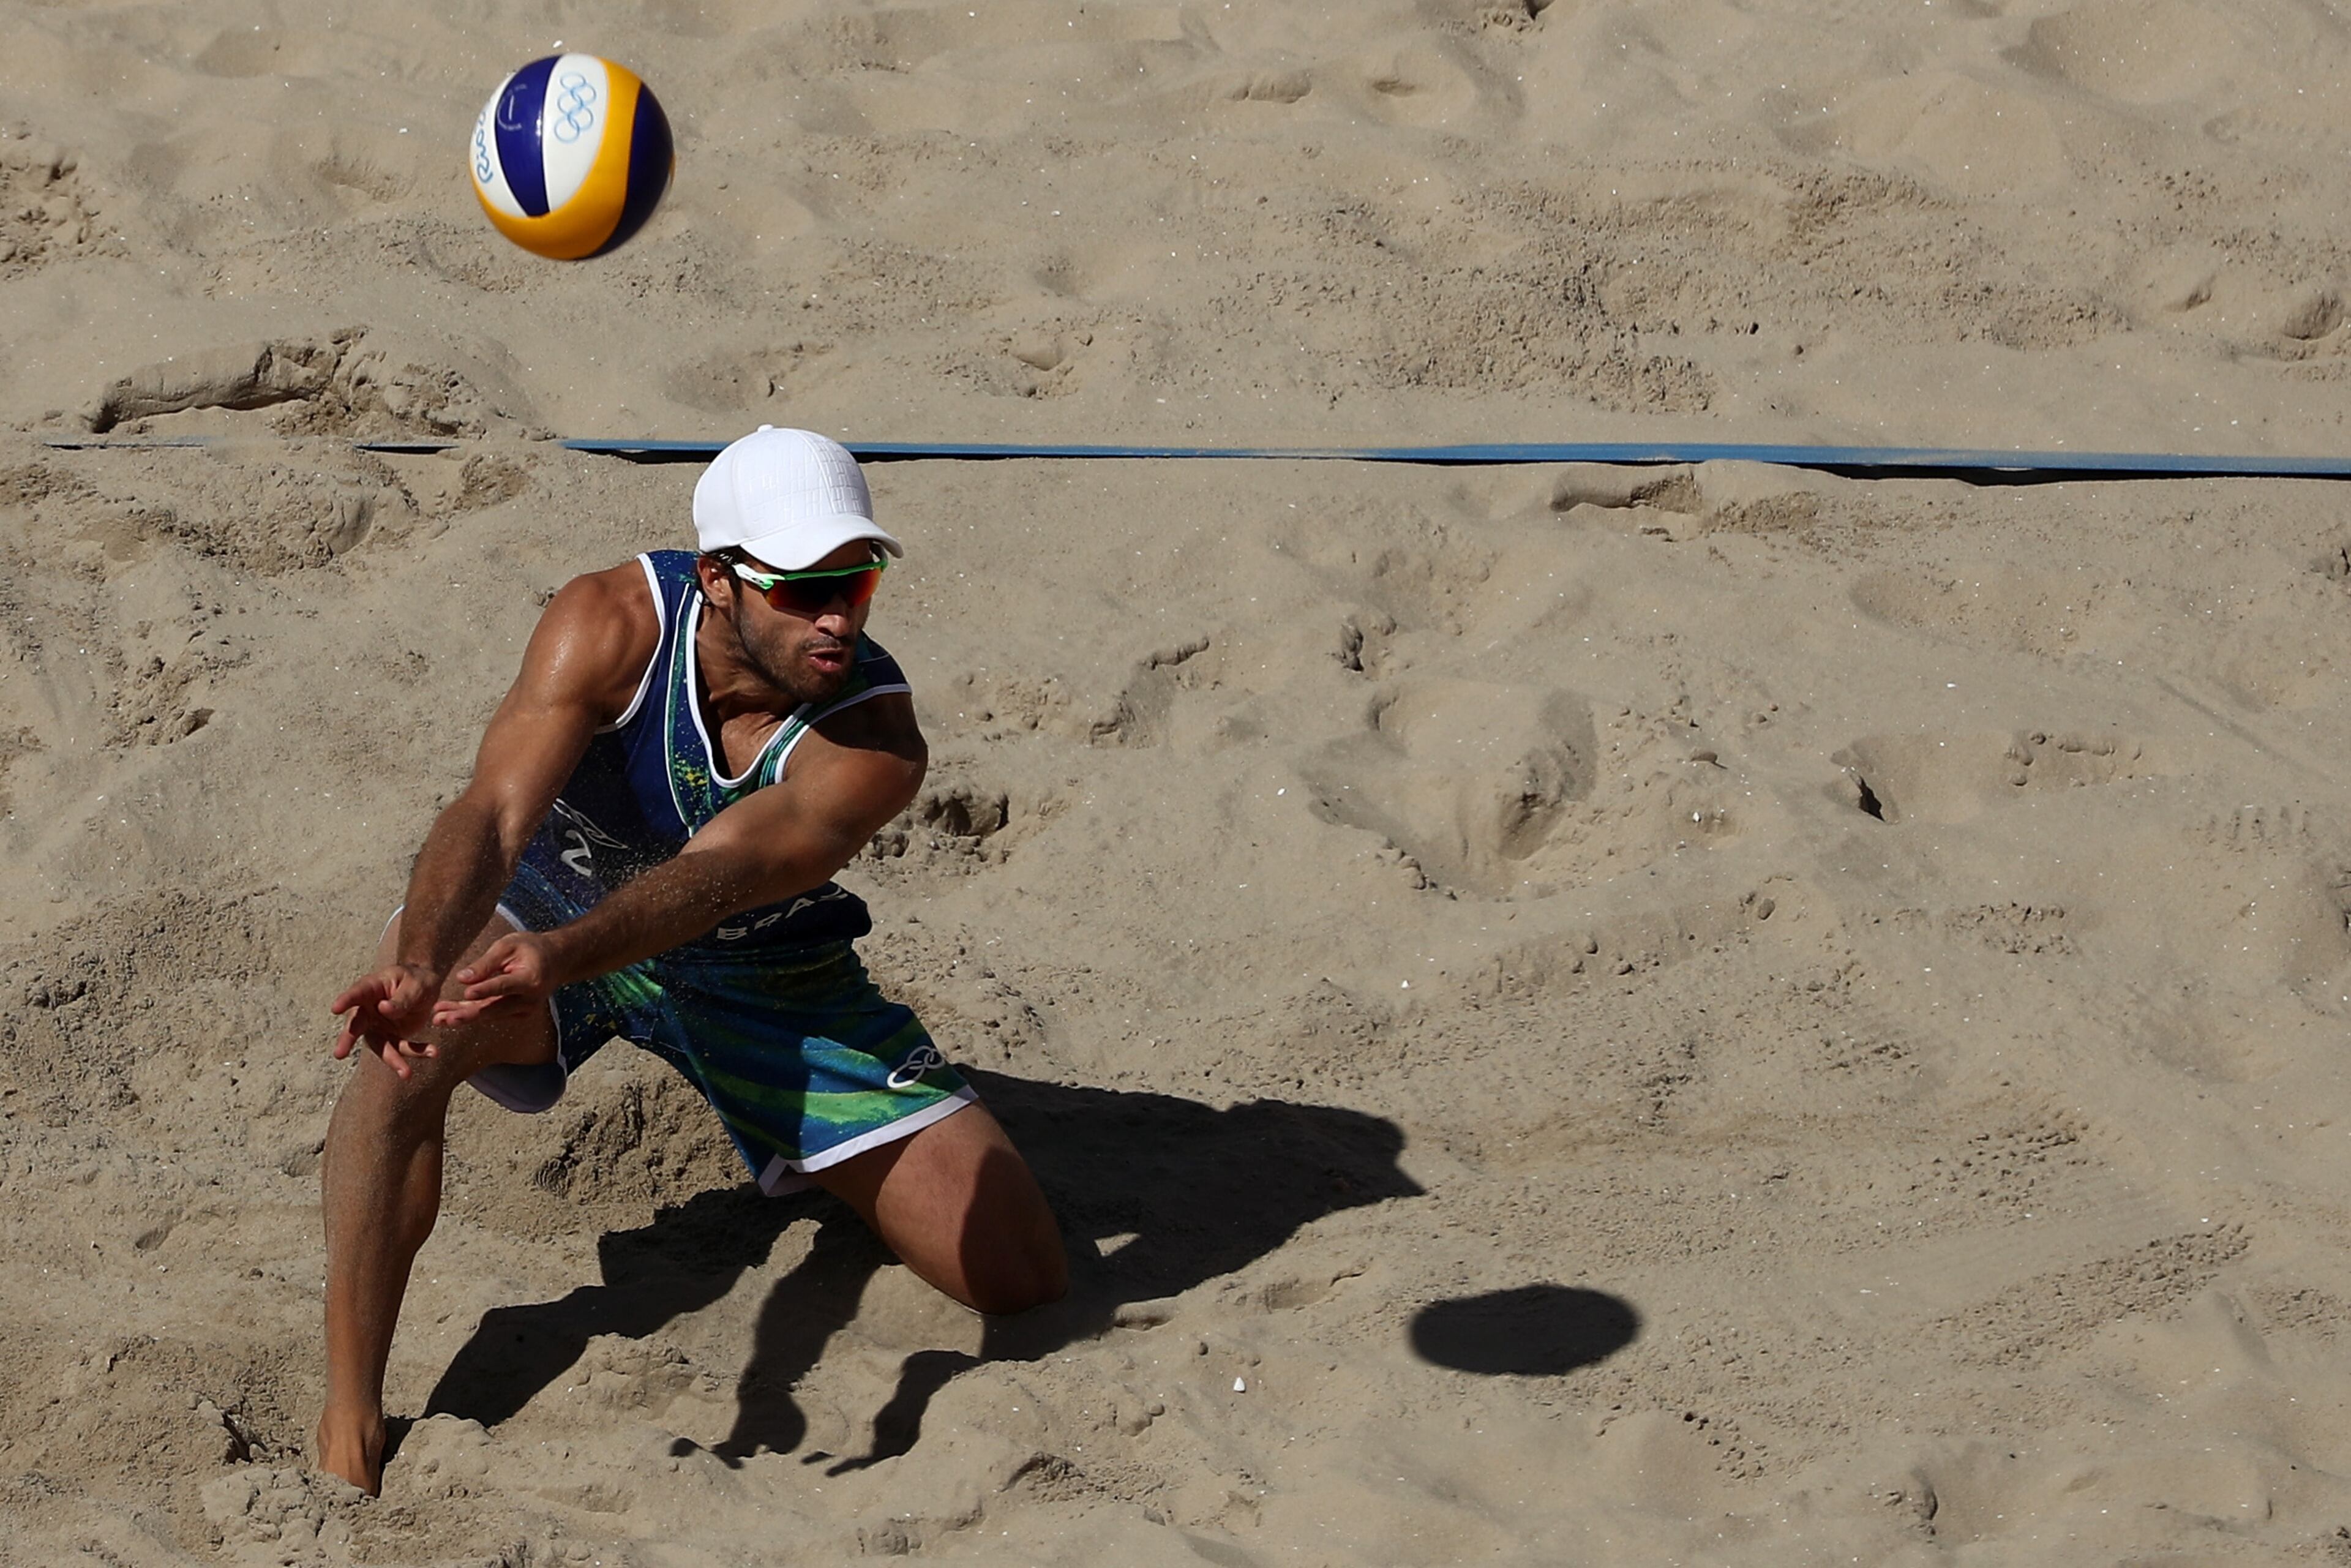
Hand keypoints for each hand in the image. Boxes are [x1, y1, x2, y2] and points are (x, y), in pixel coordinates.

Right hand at [329, 963, 442, 1079]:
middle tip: (338, 1054)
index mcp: (372, 988)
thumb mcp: (415, 985)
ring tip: (406, 1073)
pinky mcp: (391, 1037)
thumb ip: (401, 998)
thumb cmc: (417, 980)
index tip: (335, 1008)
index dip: (346, 1000)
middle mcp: (369, 1009)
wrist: (429, 988)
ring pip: (380, 1045)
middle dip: (348, 1040)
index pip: (357, 993)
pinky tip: (432, 1052)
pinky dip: (416, 1051)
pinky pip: (401, 1048)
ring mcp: (377, 1026)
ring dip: (393, 1059)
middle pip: (356, 1026)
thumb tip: (383, 1009)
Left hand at [431, 931, 562, 1026]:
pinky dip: (471, 1013)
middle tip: (442, 1018)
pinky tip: (450, 1014)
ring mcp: (524, 1009)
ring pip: (489, 1014)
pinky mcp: (517, 1014)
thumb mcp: (508, 946)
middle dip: (466, 1013)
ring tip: (438, 1018)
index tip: (466, 993)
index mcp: (530, 979)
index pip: (504, 986)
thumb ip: (486, 963)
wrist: (556, 961)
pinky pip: (492, 1014)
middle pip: (494, 1008)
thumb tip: (462, 978)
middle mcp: (529, 1000)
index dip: (485, 990)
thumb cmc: (530, 948)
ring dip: (463, 1016)